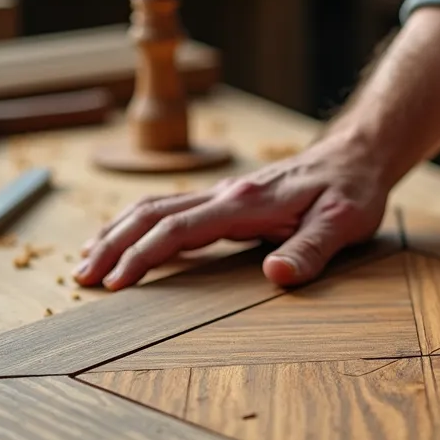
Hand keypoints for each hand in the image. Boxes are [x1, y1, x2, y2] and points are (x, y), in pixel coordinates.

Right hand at [74, 137, 390, 289]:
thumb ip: (311, 251)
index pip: (178, 229)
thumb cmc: (352, 191)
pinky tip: (128, 243)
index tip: (115, 283)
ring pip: (155, 208)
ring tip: (88, 261)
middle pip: (151, 214)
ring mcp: (225, 195)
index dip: (142, 256)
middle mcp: (227, 195)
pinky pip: (172, 210)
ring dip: (117, 233)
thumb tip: (275, 275)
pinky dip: (140, 226)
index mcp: (246, 203)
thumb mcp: (344, 224)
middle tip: (80, 277)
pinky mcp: (229, 200)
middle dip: (111, 245)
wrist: (359, 156)